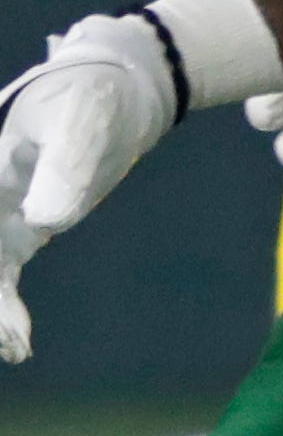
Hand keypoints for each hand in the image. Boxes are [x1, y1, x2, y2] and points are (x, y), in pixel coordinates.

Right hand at [0, 17, 187, 364]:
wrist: (118, 86)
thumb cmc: (96, 92)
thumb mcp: (87, 117)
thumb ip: (67, 163)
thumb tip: (45, 223)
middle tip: (6, 336)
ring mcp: (6, 213)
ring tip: (16, 348)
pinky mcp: (28, 228)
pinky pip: (5, 275)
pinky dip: (7, 308)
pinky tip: (20, 344)